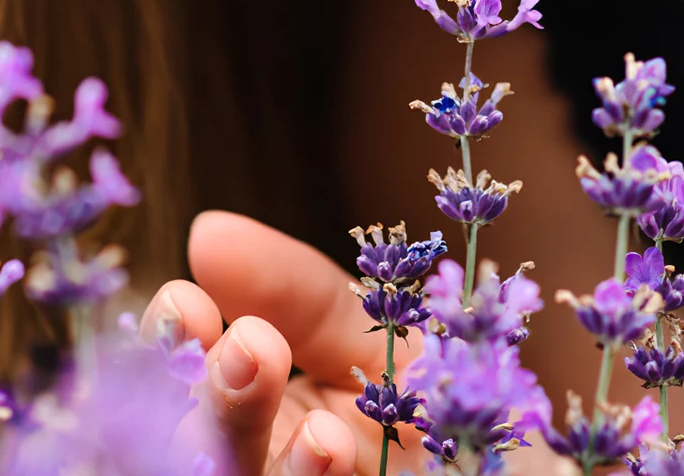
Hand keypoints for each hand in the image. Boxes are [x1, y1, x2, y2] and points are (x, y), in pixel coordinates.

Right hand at [141, 211, 421, 475]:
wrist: (510, 457)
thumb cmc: (445, 394)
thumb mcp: (381, 329)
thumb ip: (297, 293)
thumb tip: (207, 229)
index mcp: (258, 403)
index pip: (183, 374)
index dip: (173, 340)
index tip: (185, 300)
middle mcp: (261, 455)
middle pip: (193, 439)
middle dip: (211, 392)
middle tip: (246, 344)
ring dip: (247, 434)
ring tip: (282, 384)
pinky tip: (328, 446)